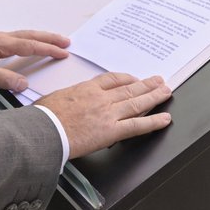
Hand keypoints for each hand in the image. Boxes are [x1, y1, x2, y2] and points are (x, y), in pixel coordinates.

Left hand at [0, 30, 69, 90]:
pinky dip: (29, 41)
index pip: (30, 45)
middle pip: (30, 35)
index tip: (62, 52)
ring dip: (40, 38)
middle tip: (65, 41)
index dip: (48, 49)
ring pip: (24, 36)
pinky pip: (17, 39)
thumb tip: (23, 82)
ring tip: (53, 41)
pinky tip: (29, 45)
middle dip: (49, 38)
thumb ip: (4, 78)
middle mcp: (0, 38)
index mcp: (1, 43)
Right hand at [37, 72, 172, 158]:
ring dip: (154, 96)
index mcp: (86, 89)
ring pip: (137, 103)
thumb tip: (61, 104)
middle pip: (129, 88)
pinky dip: (153, 122)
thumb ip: (65, 100)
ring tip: (165, 92)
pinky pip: (137, 125)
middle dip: (145, 84)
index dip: (126, 79)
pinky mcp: (112, 131)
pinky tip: (165, 119)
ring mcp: (108, 114)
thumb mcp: (53, 99)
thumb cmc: (43, 117)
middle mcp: (101, 98)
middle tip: (158, 80)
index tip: (133, 79)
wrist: (44, 130)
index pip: (111, 80)